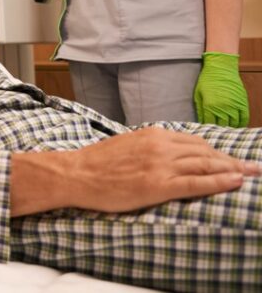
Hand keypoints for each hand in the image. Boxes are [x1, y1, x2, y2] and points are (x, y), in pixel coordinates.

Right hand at [66, 128, 257, 212]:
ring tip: (249, 174)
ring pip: (206, 165)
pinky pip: (197, 183)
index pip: (194, 142)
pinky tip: (234, 181)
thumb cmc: (97, 163)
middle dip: (231, 160)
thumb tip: (167, 153)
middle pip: (205, 153)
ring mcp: (161, 165)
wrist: (76, 173)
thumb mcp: (127, 145)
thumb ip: (150, 146)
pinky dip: (219, 182)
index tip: (230, 158)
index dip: (216, 152)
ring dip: (232, 170)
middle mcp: (160, 146)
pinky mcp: (158, 185)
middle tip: (252, 167)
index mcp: (153, 135)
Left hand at [195, 52, 249, 126]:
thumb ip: (200, 109)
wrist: (221, 68)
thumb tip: (201, 121)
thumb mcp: (198, 94)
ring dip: (230, 128)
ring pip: (234, 123)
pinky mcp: (243, 103)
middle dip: (219, 129)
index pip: (209, 123)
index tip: (207, 129)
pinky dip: (241, 123)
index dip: (208, 127)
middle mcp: (223, 107)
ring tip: (227, 129)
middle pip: (222, 125)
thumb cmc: (207, 80)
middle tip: (217, 131)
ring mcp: (234, 105)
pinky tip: (237, 125)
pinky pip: (244, 117)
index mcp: (210, 105)